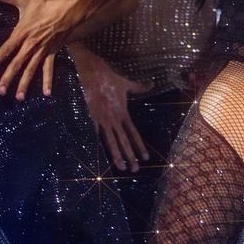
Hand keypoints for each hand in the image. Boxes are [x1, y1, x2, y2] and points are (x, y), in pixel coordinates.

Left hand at [0, 0, 81, 99]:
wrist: (70, 7)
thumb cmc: (47, 2)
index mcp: (22, 32)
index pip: (6, 49)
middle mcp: (31, 45)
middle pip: (17, 64)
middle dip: (8, 78)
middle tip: (0, 91)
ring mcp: (43, 50)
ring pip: (31, 69)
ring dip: (25, 83)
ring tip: (18, 97)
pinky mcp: (53, 51)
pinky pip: (49, 68)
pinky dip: (47, 81)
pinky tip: (46, 93)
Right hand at [71, 45, 152, 171]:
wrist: (93, 73)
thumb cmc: (110, 78)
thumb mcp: (127, 83)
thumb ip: (139, 87)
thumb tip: (151, 84)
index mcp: (123, 113)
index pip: (134, 134)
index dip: (139, 146)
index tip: (145, 157)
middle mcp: (114, 119)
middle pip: (124, 142)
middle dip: (130, 156)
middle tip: (136, 170)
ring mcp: (102, 120)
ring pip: (111, 142)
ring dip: (117, 156)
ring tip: (123, 168)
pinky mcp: (92, 118)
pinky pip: (96, 134)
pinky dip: (99, 145)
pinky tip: (101, 156)